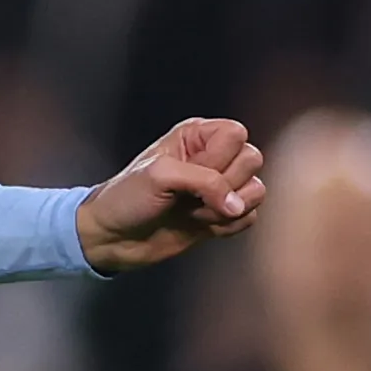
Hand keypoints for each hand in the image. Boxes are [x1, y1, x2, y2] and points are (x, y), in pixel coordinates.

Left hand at [76, 118, 264, 274]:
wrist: (114, 237)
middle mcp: (211, 158)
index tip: (191, 169)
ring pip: (256, 190)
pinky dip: (228, 225)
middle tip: (191, 194)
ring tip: (193, 211)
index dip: (219, 156)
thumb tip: (238, 205)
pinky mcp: (222, 215)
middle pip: (252, 159)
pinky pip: (250, 217)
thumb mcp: (160, 175)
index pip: (236, 133)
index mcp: (195, 136)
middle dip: (226, 184)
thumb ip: (206, 181)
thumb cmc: (126, 198)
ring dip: (227, 208)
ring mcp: (219, 188)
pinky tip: (200, 225)